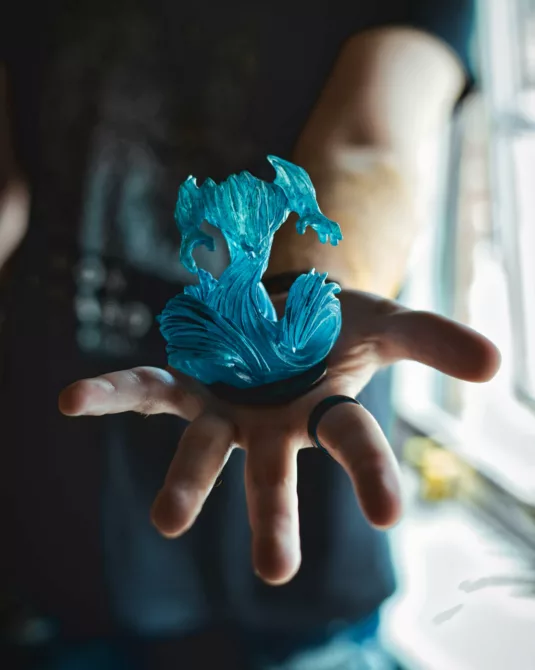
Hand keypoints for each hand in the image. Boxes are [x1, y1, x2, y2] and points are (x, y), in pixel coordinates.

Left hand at [59, 290, 499, 584]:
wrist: (288, 306)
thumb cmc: (340, 325)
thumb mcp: (389, 323)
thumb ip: (434, 340)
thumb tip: (496, 363)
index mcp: (326, 413)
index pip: (355, 447)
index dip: (371, 476)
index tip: (388, 515)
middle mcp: (273, 425)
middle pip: (274, 473)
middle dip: (274, 517)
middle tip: (275, 571)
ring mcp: (224, 407)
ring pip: (204, 449)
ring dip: (186, 485)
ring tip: (169, 522)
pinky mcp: (185, 383)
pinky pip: (145, 390)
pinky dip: (110, 395)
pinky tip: (70, 400)